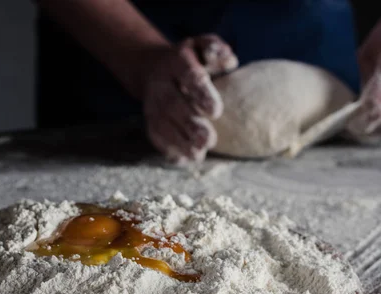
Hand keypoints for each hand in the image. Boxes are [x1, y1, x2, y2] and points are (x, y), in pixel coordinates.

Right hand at [141, 35, 237, 163]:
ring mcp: (152, 103)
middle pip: (172, 104)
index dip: (200, 92)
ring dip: (178, 141)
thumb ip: (215, 49)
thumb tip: (231, 61)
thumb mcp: (201, 46)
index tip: (216, 112)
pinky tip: (184, 161)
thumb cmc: (190, 59)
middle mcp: (161, 83)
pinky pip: (155, 135)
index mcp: (177, 62)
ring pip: (161, 123)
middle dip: (189, 124)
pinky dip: (168, 149)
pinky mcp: (149, 120)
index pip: (188, 75)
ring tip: (198, 155)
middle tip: (208, 140)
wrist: (152, 67)